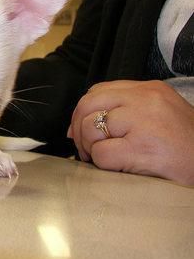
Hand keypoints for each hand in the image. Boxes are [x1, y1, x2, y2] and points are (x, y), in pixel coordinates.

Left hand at [67, 80, 193, 185]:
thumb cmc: (185, 148)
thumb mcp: (157, 117)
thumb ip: (122, 113)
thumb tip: (74, 128)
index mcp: (150, 90)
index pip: (99, 91)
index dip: (84, 112)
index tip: (82, 130)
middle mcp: (146, 100)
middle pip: (88, 105)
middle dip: (79, 129)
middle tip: (86, 149)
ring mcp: (144, 123)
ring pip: (91, 128)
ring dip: (90, 148)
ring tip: (105, 159)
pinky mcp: (142, 149)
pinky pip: (101, 153)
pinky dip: (102, 164)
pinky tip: (119, 168)